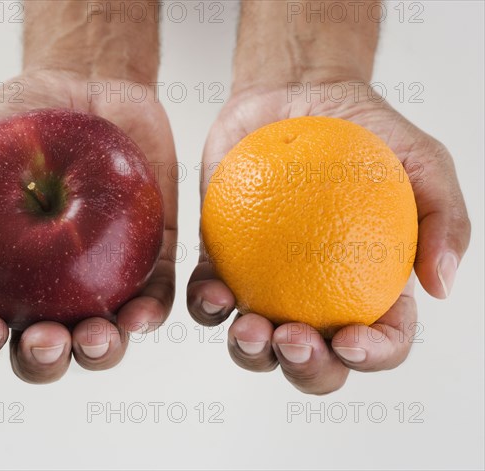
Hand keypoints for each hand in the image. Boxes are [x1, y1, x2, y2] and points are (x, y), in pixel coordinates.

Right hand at [0, 69, 176, 382]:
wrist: (88, 86)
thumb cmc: (15, 120)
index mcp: (0, 276)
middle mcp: (51, 289)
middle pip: (45, 347)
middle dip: (44, 360)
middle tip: (48, 343)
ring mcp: (103, 277)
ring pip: (103, 337)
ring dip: (100, 353)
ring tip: (98, 339)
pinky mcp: (149, 259)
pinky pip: (154, 297)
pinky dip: (150, 314)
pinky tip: (143, 315)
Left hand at [187, 80, 469, 393]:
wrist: (297, 96)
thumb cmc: (363, 131)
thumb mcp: (423, 162)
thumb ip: (444, 219)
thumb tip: (442, 286)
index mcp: (369, 287)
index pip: (381, 340)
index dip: (372, 357)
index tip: (352, 340)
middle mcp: (316, 296)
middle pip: (315, 360)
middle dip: (304, 369)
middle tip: (292, 339)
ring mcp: (265, 283)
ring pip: (255, 343)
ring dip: (249, 352)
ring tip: (248, 326)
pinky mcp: (222, 260)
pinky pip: (210, 296)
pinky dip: (207, 305)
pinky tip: (212, 292)